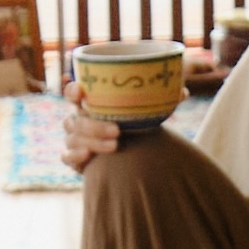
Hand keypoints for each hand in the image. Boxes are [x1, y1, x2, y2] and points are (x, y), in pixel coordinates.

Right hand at [50, 32, 217, 165]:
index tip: (81, 92)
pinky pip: (66, 157)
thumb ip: (161, 100)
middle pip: (75, 119)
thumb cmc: (135, 125)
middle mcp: (78, 119)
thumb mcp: (146, 112)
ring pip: (73, 138)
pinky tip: (89, 156)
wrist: (132, 153)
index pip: (73, 92)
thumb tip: (182, 92)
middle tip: (118, 131)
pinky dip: (74, 156)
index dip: (72, 90)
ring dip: (92, 140)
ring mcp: (75, 139)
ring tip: (116, 146)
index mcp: (90, 103)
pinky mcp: (75, 158)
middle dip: (94, 125)